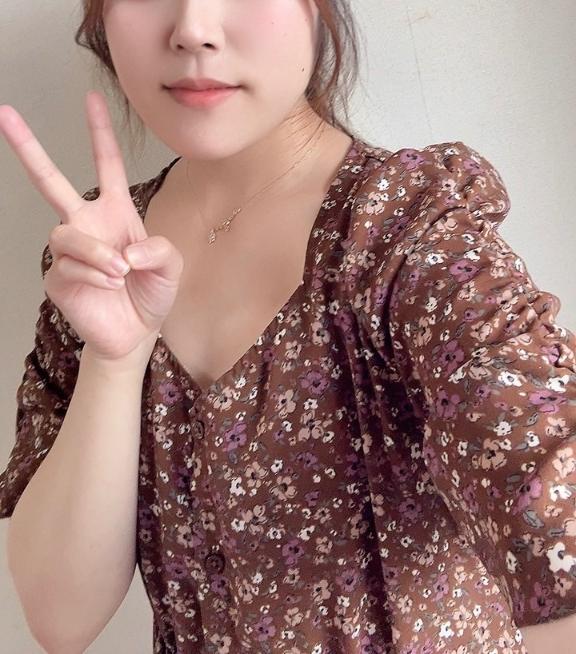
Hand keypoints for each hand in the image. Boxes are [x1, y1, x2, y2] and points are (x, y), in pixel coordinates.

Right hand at [0, 90, 183, 360]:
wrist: (136, 332)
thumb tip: (122, 250)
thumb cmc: (152, 293)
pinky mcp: (58, 277)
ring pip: (66, 234)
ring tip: (119, 273)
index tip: (91, 98)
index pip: (107, 165)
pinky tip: (109, 287)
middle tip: (4, 114)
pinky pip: (68, 266)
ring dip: (96, 253)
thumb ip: (158, 249)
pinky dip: (94, 276)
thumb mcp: (170, 266)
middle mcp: (88, 225)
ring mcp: (70, 251)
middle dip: (29, 149)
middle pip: (51, 182)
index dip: (100, 133)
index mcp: (116, 213)